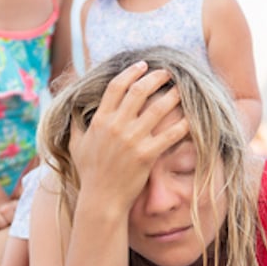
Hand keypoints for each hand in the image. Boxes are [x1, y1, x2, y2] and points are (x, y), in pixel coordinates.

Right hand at [70, 62, 188, 208]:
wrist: (101, 199)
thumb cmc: (89, 173)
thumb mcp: (76, 145)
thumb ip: (76, 124)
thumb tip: (75, 109)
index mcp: (100, 121)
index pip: (116, 86)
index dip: (131, 72)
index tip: (143, 65)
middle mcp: (116, 126)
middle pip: (139, 91)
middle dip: (156, 78)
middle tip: (167, 73)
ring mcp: (132, 140)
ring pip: (157, 109)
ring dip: (172, 96)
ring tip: (181, 89)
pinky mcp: (147, 155)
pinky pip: (169, 135)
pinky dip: (182, 125)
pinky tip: (191, 118)